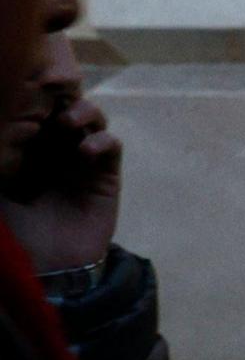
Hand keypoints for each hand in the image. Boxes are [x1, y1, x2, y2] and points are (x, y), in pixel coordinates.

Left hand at [0, 89, 120, 273]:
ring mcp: (84, 161)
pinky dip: (102, 140)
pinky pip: (112, 146)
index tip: (26, 93)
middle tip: (48, 103)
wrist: (47, 266)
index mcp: (27, 152)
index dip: (35, 99)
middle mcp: (57, 151)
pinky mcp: (106, 175)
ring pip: (92, 121)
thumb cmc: (17, 231)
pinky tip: (86, 150)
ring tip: (68, 121)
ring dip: (84, 112)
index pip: (36, 115)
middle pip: (65, 110)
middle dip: (60, 100)